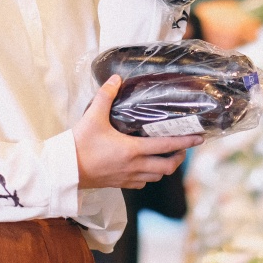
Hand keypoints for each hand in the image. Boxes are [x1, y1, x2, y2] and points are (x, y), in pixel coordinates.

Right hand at [74, 74, 202, 189]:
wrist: (64, 170)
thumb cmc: (79, 144)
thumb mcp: (92, 117)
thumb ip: (106, 96)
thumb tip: (116, 78)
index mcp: (132, 150)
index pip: (166, 146)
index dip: (185, 142)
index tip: (198, 138)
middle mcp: (134, 166)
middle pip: (167, 167)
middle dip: (178, 158)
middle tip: (183, 148)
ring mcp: (127, 178)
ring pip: (155, 177)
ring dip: (165, 168)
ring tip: (167, 156)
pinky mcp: (118, 184)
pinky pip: (141, 183)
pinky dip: (149, 176)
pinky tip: (145, 168)